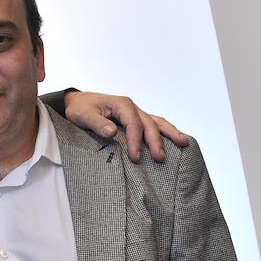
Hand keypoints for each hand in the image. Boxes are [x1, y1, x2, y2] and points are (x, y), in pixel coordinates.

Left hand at [64, 91, 189, 161]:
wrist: (76, 102)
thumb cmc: (79, 108)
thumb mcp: (82, 115)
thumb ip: (96, 123)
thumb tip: (112, 132)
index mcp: (121, 104)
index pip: (134, 124)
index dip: (136, 141)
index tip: (135, 158)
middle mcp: (132, 107)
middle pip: (149, 124)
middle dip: (155, 141)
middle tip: (159, 158)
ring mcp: (136, 112)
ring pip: (157, 122)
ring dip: (169, 133)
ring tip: (184, 143)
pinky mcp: (135, 118)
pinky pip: (154, 124)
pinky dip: (165, 131)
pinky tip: (176, 139)